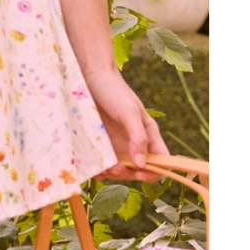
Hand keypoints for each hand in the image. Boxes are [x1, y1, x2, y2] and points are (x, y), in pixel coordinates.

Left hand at [84, 66, 168, 182]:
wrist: (89, 75)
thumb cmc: (113, 90)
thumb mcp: (129, 112)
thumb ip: (138, 137)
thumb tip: (142, 164)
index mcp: (149, 135)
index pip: (160, 162)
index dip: (153, 172)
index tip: (138, 173)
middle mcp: (134, 142)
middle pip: (138, 170)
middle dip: (127, 174)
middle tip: (114, 169)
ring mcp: (117, 143)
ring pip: (120, 169)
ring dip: (112, 173)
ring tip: (103, 168)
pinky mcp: (101, 142)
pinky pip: (103, 162)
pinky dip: (100, 167)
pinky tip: (93, 166)